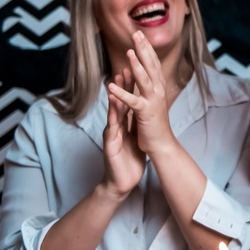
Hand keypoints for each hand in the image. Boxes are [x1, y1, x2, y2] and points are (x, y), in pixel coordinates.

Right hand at [101, 68, 146, 197]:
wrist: (121, 183)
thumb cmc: (128, 161)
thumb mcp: (134, 139)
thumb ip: (134, 125)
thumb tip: (139, 111)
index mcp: (124, 125)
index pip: (128, 102)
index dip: (131, 87)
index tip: (135, 69)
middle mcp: (116, 127)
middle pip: (120, 103)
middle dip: (123, 86)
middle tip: (125, 66)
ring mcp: (112, 135)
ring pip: (113, 113)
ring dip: (114, 97)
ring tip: (115, 81)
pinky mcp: (110, 146)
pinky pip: (111, 130)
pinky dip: (112, 118)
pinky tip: (111, 110)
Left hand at [107, 31, 175, 155]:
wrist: (162, 144)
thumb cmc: (155, 122)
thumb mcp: (153, 100)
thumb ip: (149, 85)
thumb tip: (143, 71)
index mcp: (159, 87)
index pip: (153, 63)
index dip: (147, 48)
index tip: (140, 34)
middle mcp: (158, 91)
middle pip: (151, 66)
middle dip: (143, 49)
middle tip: (137, 34)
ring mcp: (153, 101)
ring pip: (144, 80)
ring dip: (136, 65)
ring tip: (128, 52)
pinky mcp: (145, 113)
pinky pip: (132, 101)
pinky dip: (121, 93)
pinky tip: (111, 86)